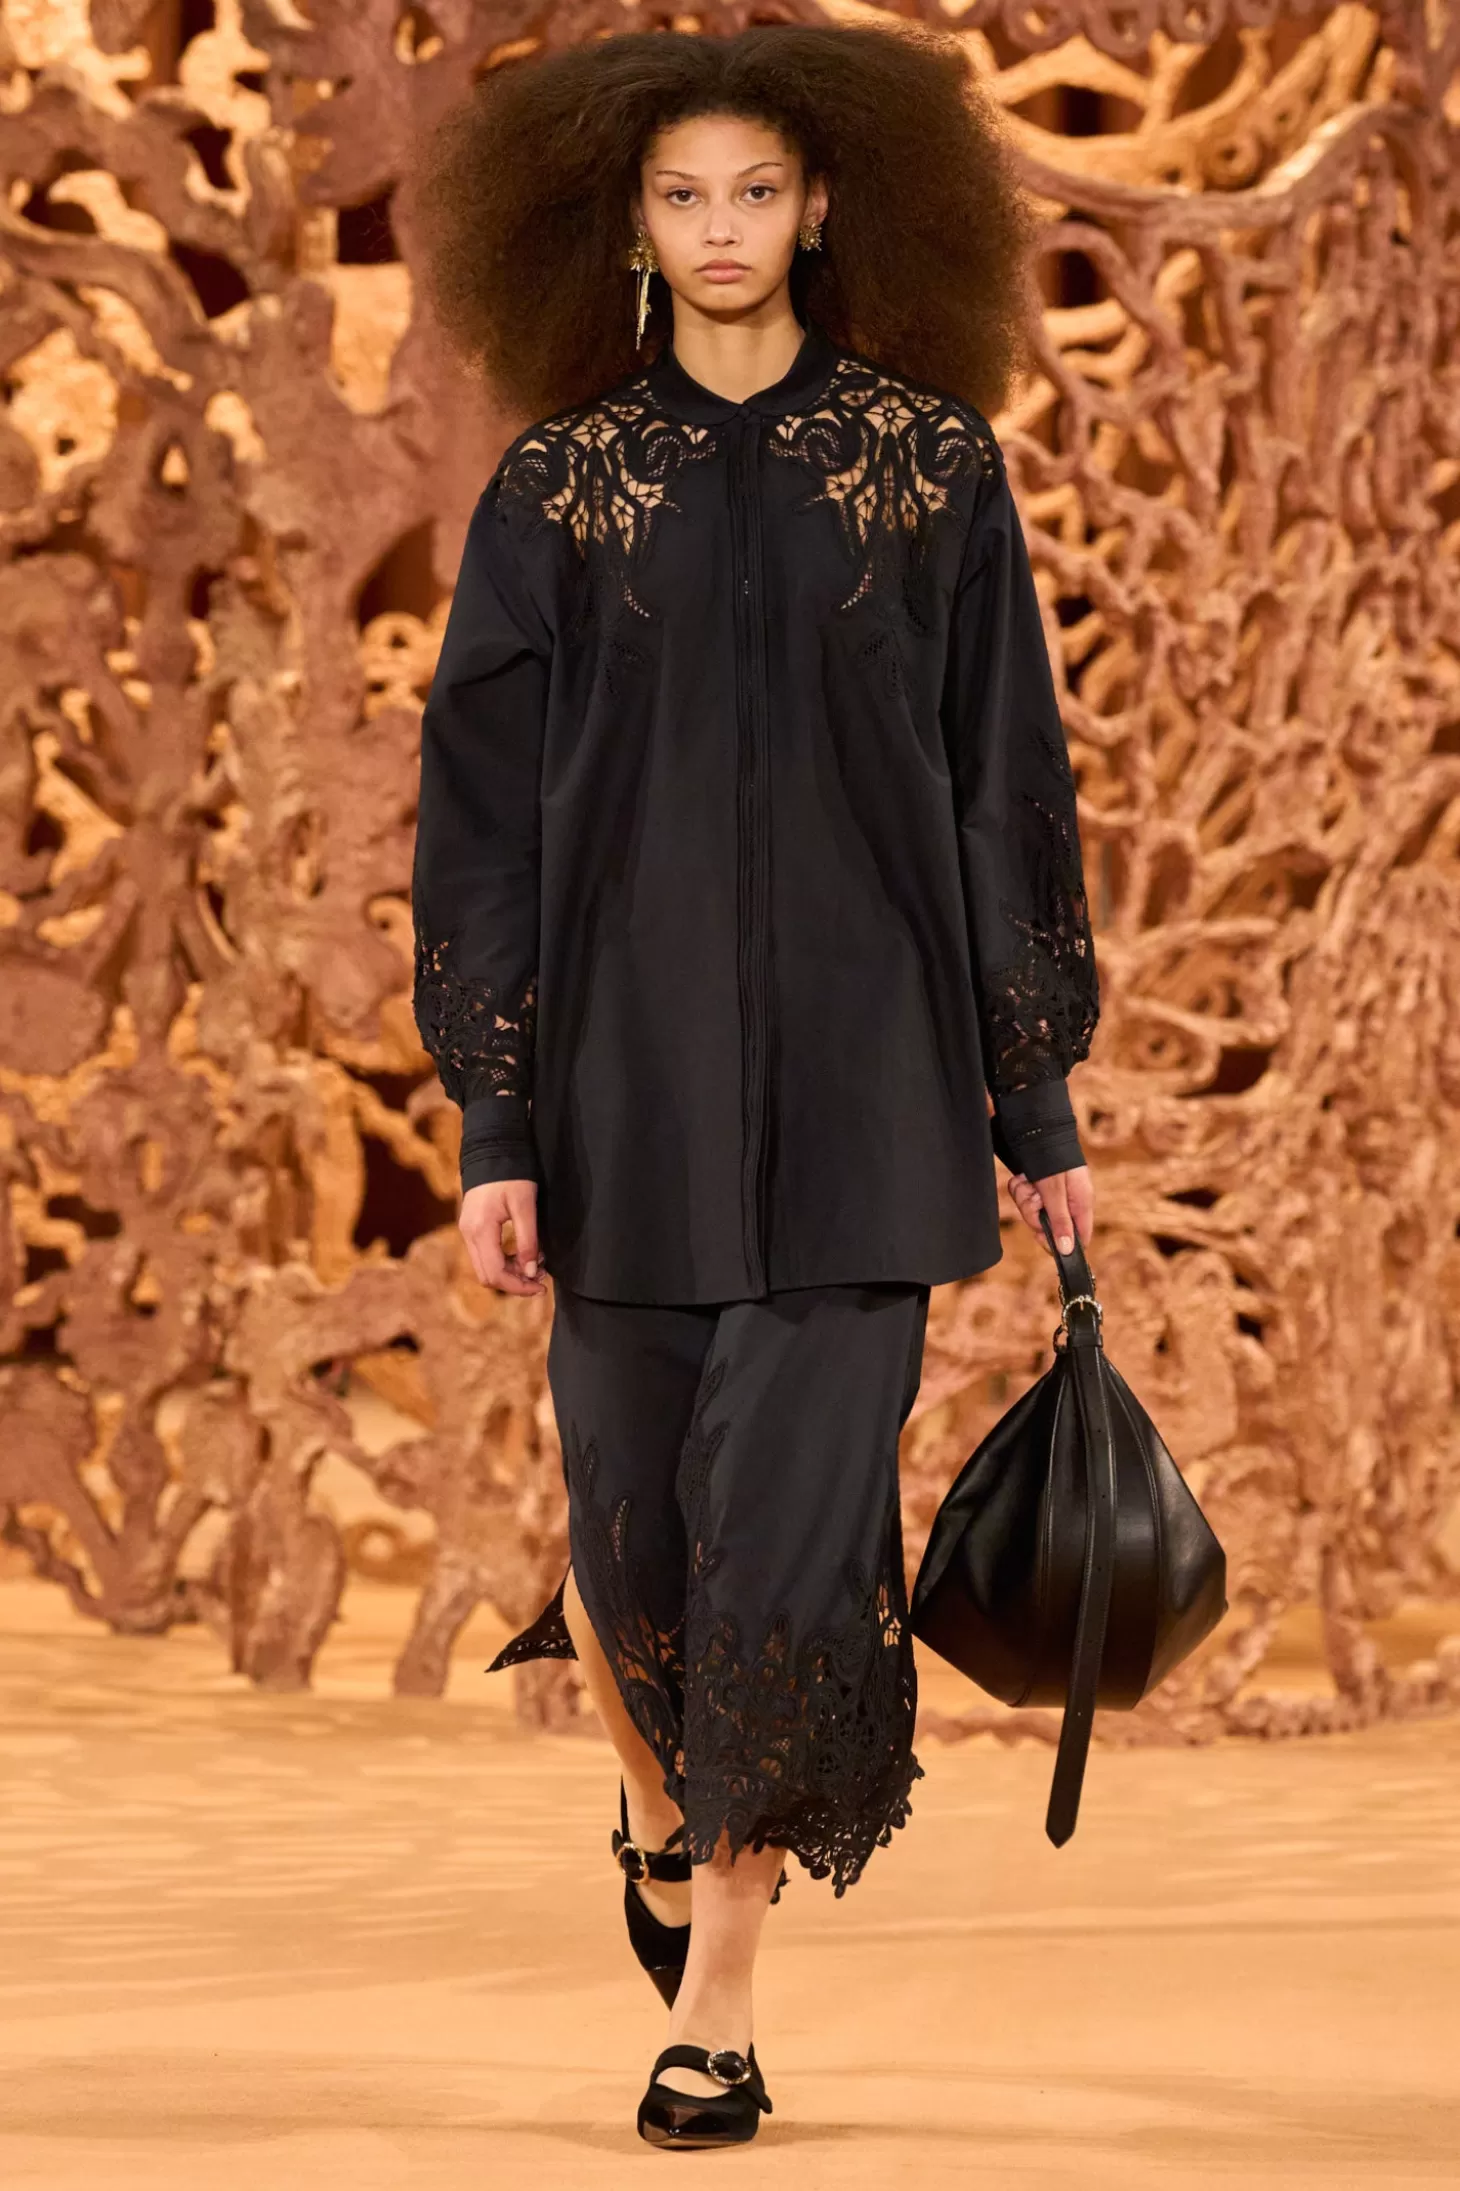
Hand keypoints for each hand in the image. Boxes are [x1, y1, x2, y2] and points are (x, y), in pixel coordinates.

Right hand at [458, 1179, 546, 1293]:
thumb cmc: (512, 1175)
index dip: (519, 1286)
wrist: (492, 1149)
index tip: (541, 1287)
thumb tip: (530, 1273)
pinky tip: (523, 1253)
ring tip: (536, 1263)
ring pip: (485, 1267)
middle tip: (541, 1277)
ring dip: (510, 1272)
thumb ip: (528, 1241)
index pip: (495, 1274)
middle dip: (515, 1282)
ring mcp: (467, 1231)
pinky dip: (504, 1261)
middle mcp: (468, 1234)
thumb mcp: (525, 1207)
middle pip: (487, 1276)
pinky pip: (485, 1255)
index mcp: (480, 1230)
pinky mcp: (471, 1227)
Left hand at [1006, 1163, 1092, 1257]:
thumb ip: (1061, 1222)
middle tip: (1035, 1198)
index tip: (1042, 1237)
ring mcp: (1050, 1194)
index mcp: (1081, 1204)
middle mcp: (1066, 1201)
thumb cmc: (1054, 1159)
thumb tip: (1067, 1251)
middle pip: (1048, 1226)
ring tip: (1029, 1182)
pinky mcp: (1036, 1186)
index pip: (1078, 1237)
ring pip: (1032, 1212)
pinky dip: (1020, 1188)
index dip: (1060, 1243)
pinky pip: (1024, 1197)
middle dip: (1035, 1213)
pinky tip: (1024, 1176)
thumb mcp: (1057, 1192)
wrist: (1037, 1129)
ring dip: (1026, 1198)